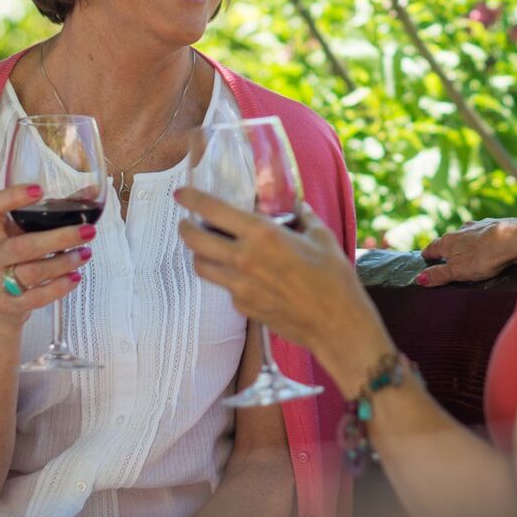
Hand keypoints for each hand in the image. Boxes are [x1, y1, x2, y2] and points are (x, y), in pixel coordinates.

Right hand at [0, 184, 91, 327]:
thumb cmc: (15, 257)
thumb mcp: (24, 232)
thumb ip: (53, 211)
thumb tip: (92, 192)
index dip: (12, 197)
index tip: (39, 190)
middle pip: (22, 246)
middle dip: (59, 238)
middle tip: (89, 231)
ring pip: (32, 272)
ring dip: (64, 262)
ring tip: (86, 253)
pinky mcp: (7, 304)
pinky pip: (35, 298)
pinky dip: (58, 288)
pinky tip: (75, 278)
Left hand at [176, 189, 390, 389]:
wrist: (335, 323)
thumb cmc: (333, 277)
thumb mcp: (321, 236)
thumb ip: (303, 217)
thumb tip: (297, 205)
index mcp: (262, 234)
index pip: (213, 210)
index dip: (192, 198)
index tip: (181, 193)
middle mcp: (243, 259)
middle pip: (195, 240)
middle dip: (185, 227)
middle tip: (187, 221)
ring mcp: (239, 287)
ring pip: (202, 266)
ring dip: (199, 254)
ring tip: (208, 247)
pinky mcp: (243, 306)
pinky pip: (224, 287)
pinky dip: (227, 277)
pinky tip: (243, 274)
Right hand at [417, 218, 516, 285]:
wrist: (514, 239)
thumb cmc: (484, 257)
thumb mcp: (458, 271)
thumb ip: (439, 274)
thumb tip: (419, 279)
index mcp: (449, 241)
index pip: (432, 247)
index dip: (428, 253)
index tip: (424, 257)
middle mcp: (461, 230)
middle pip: (449, 240)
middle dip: (447, 248)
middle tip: (446, 258)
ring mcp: (479, 225)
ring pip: (467, 235)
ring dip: (465, 242)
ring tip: (467, 253)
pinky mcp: (496, 225)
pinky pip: (484, 234)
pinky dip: (483, 240)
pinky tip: (488, 245)